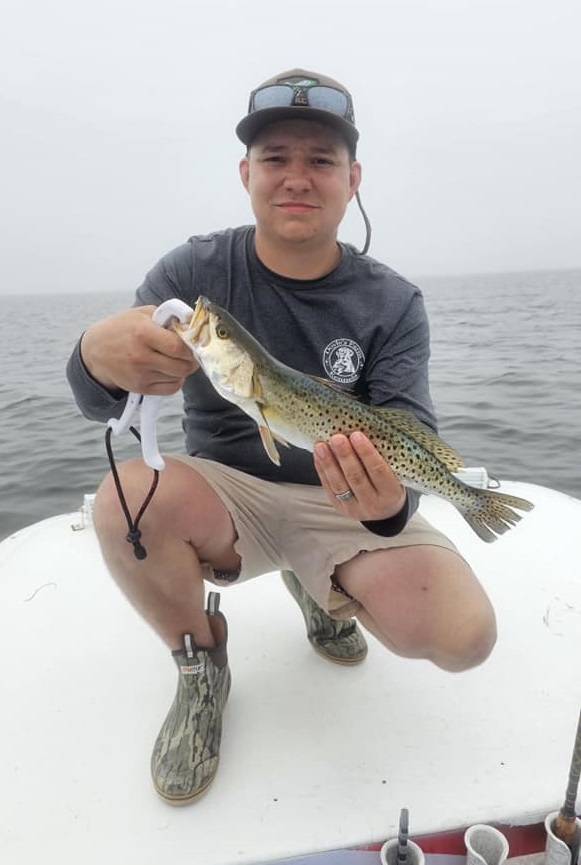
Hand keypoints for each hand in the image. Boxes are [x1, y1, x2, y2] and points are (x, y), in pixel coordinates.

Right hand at [80, 306, 197, 394]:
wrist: (95, 351)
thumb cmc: (122, 328)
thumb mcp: (142, 314)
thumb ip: (167, 317)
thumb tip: (192, 324)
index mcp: (143, 333)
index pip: (178, 347)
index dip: (192, 346)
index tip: (194, 343)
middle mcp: (141, 356)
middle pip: (182, 366)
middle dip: (192, 360)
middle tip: (191, 354)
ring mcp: (140, 375)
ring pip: (178, 377)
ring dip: (183, 369)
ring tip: (176, 359)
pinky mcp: (140, 387)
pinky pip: (170, 389)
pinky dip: (176, 381)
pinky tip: (170, 371)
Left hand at [313, 431, 405, 520]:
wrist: (384, 510)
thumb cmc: (389, 484)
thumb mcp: (394, 473)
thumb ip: (382, 458)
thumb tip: (359, 432)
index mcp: (391, 494)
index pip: (379, 471)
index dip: (367, 453)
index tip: (357, 435)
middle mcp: (373, 504)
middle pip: (356, 478)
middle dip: (345, 456)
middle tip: (337, 438)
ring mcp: (355, 509)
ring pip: (339, 484)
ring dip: (329, 463)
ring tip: (321, 445)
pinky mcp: (340, 508)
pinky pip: (329, 488)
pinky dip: (322, 470)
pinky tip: (318, 455)